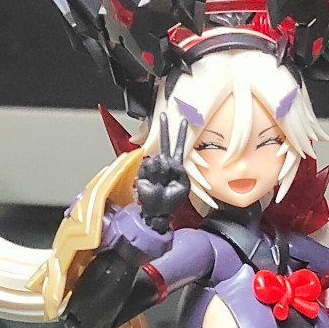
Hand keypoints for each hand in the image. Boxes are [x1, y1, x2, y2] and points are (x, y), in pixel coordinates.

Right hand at [136, 113, 190, 229]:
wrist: (159, 211)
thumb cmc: (172, 202)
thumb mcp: (183, 185)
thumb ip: (179, 169)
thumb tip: (168, 159)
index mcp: (177, 167)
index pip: (180, 147)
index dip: (182, 134)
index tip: (185, 122)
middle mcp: (165, 165)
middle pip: (165, 143)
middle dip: (165, 129)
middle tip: (163, 116)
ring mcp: (154, 168)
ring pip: (159, 157)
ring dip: (162, 169)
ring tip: (162, 180)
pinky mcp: (143, 172)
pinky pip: (149, 165)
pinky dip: (153, 171)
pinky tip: (154, 179)